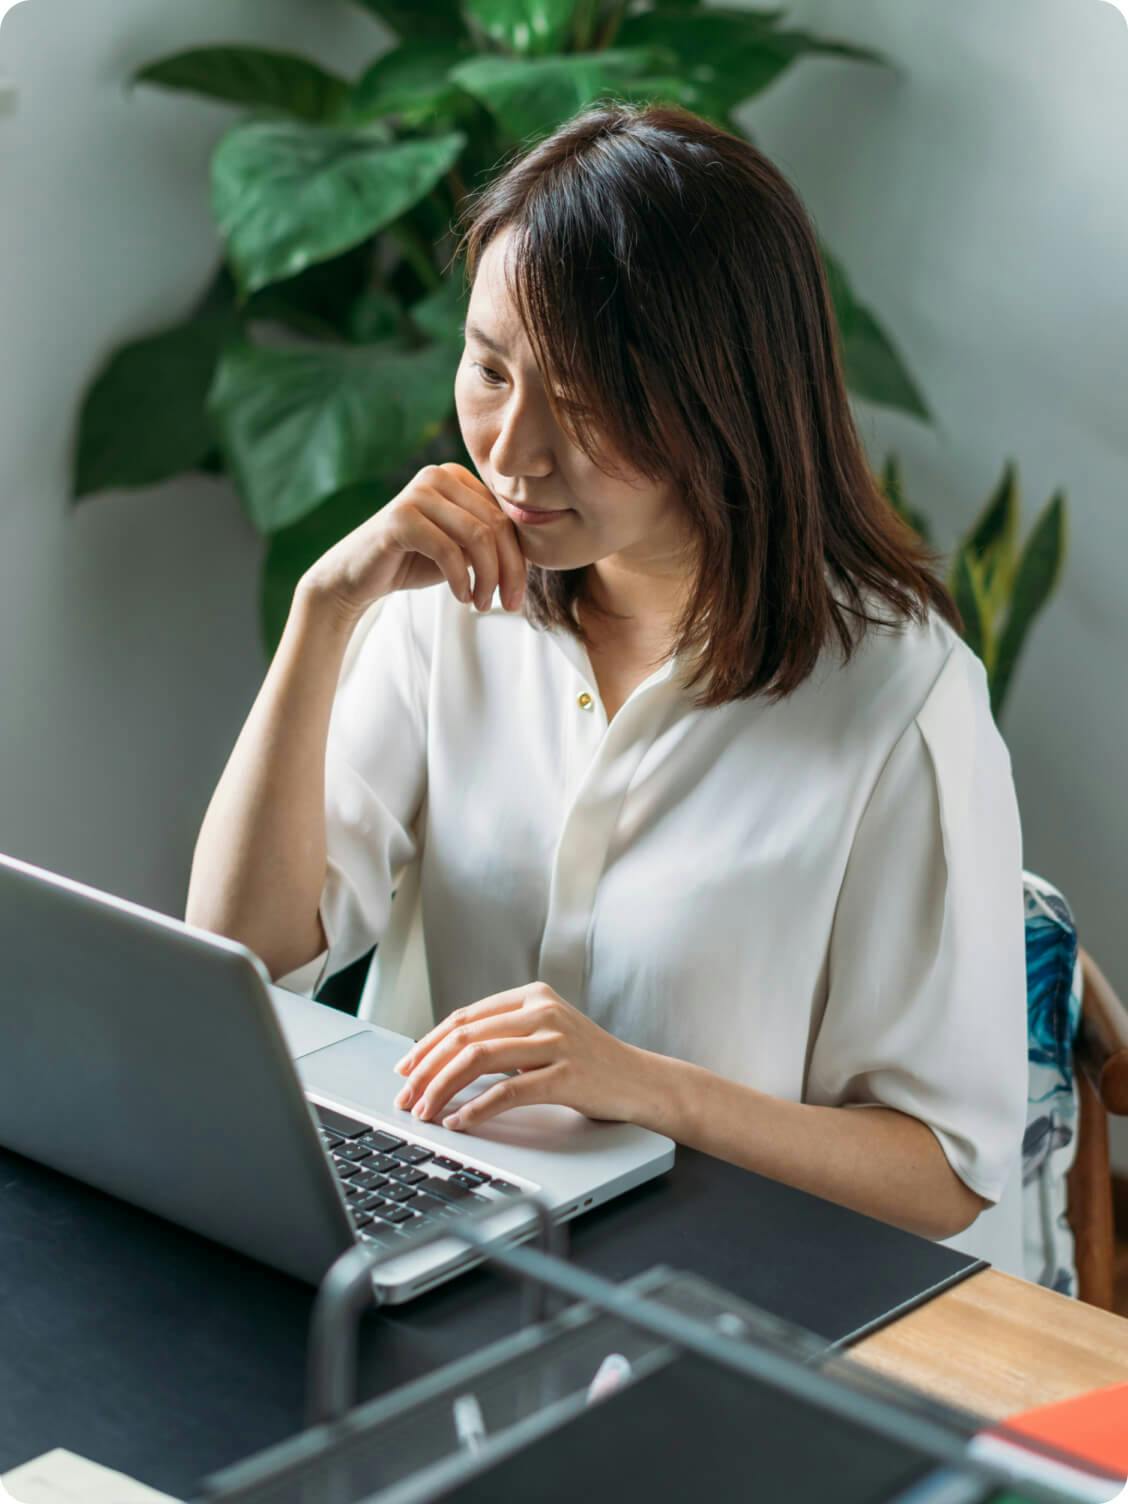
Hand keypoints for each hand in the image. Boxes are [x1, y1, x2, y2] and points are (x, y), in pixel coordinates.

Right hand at [299, 461, 528, 622]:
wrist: (356, 576)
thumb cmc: (413, 562)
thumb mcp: (460, 549)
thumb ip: (490, 541)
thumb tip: (534, 555)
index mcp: (457, 477)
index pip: (504, 517)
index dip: (519, 560)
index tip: (517, 596)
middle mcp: (438, 475)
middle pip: (496, 526)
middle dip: (509, 572)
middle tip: (507, 606)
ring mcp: (418, 492)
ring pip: (478, 537)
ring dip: (487, 578)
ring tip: (482, 604)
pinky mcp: (400, 516)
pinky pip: (449, 550)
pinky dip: (461, 579)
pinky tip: (461, 597)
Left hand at [391, 982, 647, 1131]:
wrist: (642, 1082)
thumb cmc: (589, 1063)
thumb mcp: (547, 1034)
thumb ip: (506, 1034)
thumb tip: (443, 1059)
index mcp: (532, 995)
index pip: (464, 1017)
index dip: (428, 1044)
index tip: (405, 1069)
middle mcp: (542, 1011)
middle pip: (465, 1037)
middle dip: (427, 1070)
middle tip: (406, 1096)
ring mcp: (556, 1041)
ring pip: (479, 1059)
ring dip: (442, 1088)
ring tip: (425, 1111)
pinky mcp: (567, 1075)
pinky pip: (508, 1091)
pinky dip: (476, 1108)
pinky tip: (460, 1121)